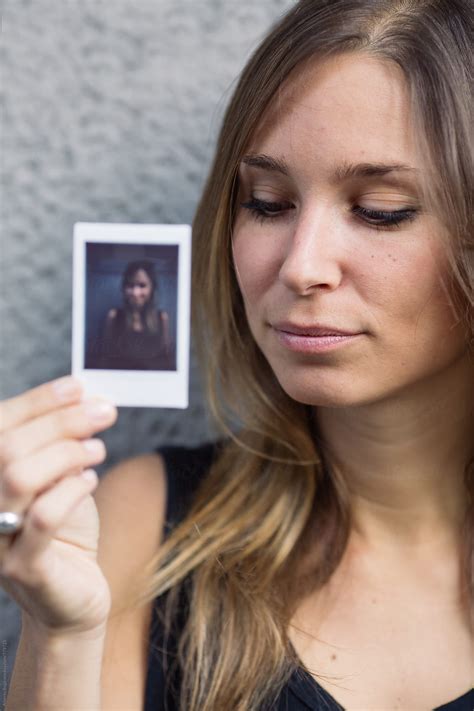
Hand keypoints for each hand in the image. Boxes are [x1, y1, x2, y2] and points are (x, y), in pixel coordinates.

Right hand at [0, 376, 117, 635]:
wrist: (74, 595)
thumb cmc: (66, 528)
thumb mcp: (60, 476)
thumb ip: (58, 442)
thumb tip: (81, 396)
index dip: (36, 401)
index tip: (77, 386)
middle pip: (7, 447)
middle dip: (60, 421)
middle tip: (103, 413)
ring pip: (18, 477)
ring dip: (67, 452)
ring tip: (98, 449)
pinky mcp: (22, 569)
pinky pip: (42, 517)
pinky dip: (72, 489)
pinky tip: (91, 480)